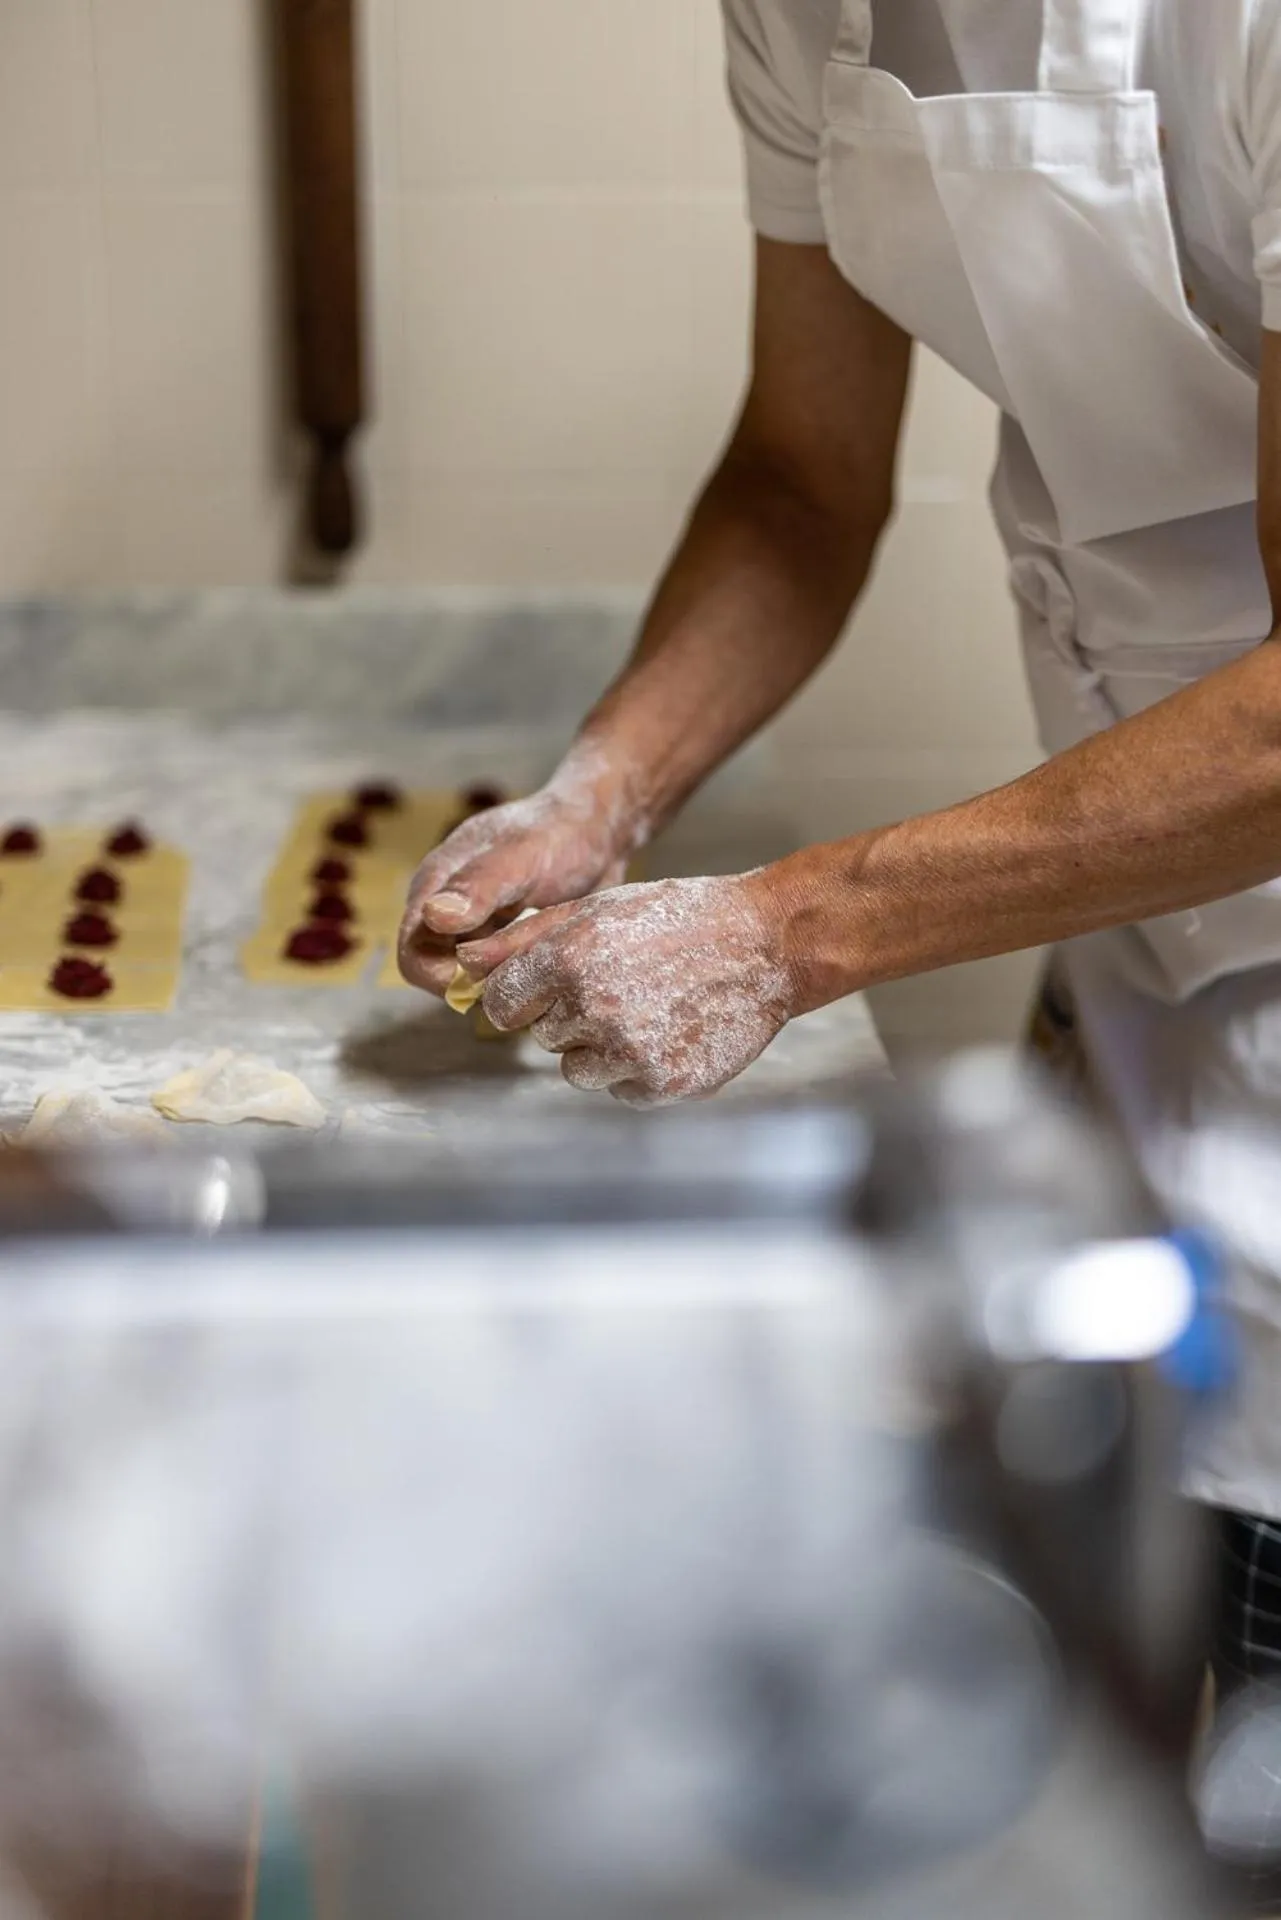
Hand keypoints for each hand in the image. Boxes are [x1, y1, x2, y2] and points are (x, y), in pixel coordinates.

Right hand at [398, 781, 633, 996]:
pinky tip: (549, 962)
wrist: (596, 827)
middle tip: (529, 970)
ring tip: (543, 962)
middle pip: (441, 974)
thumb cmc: (558, 832)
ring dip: (504, 981)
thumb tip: (433, 917)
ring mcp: (476, 927)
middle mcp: (447, 911)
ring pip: (473, 978)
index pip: (413, 956)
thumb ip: (478, 885)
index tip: (492, 976)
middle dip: (480, 983)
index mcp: (435, 886)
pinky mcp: (502, 938)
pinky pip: (500, 972)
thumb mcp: (520, 855)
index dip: (443, 977)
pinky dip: (521, 975)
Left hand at [456, 872, 797, 1106]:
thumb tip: (462, 963)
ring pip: (576, 1068)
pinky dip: (638, 1069)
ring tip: (647, 1008)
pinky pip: (620, 1089)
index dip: (526, 994)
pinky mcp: (661, 1084)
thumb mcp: (598, 910)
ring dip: (599, 1047)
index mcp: (568, 959)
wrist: (765, 945)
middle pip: (541, 1034)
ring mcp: (628, 1052)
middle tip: (622, 984)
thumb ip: (524, 940)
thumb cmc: (676, 919)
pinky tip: (670, 1032)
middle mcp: (592, 1009)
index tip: (555, 985)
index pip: (503, 1003)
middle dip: (568, 1015)